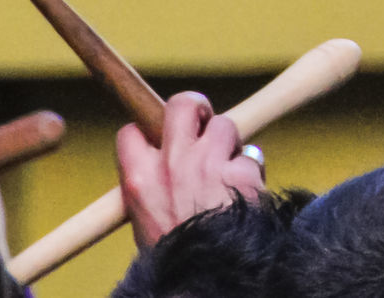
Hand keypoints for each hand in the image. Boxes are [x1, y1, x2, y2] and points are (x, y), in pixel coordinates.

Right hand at [116, 92, 265, 247]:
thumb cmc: (178, 256)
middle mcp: (172, 165)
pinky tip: (247, 193)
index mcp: (139, 180)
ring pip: (225, 125)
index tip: (160, 140)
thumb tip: (167, 168)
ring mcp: (208, 165)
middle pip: (183, 104)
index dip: (148, 132)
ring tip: (228, 171)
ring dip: (230, 144)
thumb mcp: (147, 223)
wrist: (205, 280)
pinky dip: (252, 171)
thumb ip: (155, 189)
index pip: (131, 133)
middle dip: (196, 108)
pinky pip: (252, 155)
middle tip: (205, 123)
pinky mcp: (242, 172)